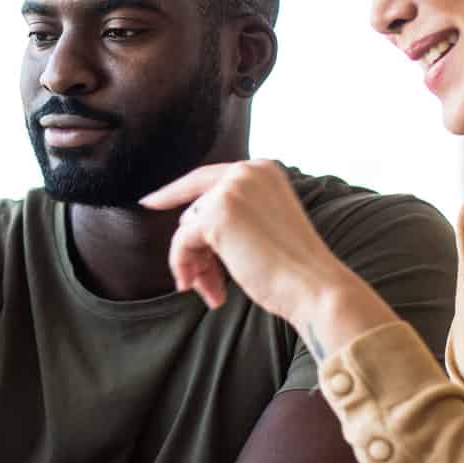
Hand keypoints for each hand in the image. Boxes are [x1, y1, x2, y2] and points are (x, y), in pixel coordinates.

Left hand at [141, 161, 344, 318]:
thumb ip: (232, 215)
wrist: (314, 287)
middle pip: (196, 209)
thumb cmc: (294, 268)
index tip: (149, 202)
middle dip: (198, 251)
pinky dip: (185, 267)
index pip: (205, 178)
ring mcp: (231, 190)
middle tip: (208, 285)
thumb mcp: (264, 227)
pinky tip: (203, 289)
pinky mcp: (216, 215)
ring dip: (195, 264)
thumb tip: (186, 224)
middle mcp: (246, 171)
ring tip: (211, 292)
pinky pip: (181, 244)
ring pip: (187, 229)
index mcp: (262, 170)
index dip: (175, 192)